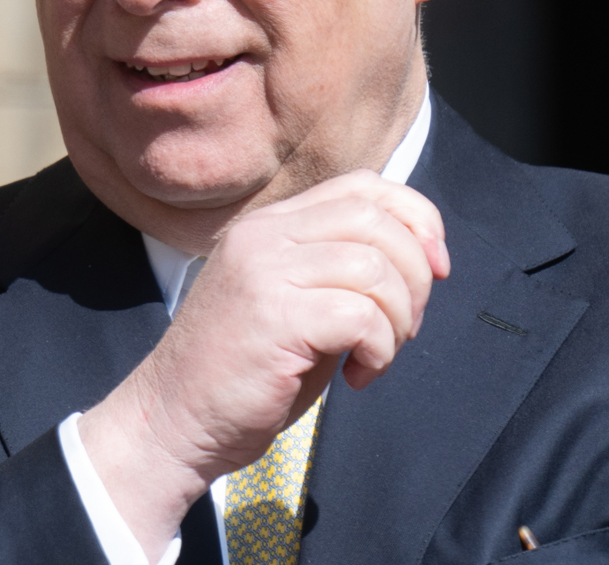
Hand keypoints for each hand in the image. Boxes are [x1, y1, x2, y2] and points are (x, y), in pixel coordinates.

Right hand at [80, 170, 448, 557]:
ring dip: (398, 320)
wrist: (172, 422)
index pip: (363, 187)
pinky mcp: (273, 316)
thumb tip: (420, 259)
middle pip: (377, 219)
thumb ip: (338, 270)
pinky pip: (362, 316)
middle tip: (406, 328)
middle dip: (416, 276)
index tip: (436, 268)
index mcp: (270, 226)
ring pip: (376, 267)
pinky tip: (357, 377)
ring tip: (376, 355)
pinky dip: (379, 350)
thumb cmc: (241, 374)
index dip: (416, 218)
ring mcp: (265, 272)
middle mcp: (265, 236)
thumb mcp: (292, 301)